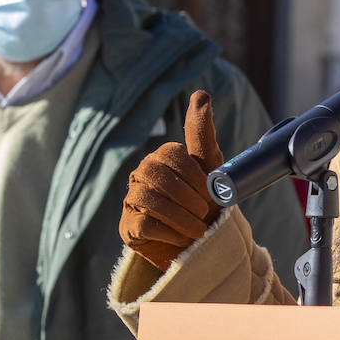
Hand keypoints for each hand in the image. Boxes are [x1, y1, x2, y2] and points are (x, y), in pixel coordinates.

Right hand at [119, 90, 223, 269]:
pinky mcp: (128, 228)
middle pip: (157, 175)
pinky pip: (144, 224)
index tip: (210, 194)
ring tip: (197, 229)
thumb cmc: (206, 202)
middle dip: (186, 196)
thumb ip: (202, 132)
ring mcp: (132, 200)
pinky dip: (169, 232)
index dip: (194, 176)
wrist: (202, 244)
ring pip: (148, 199)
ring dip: (180, 216)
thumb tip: (200, 94)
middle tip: (204, 212)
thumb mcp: (210, 167)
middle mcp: (142, 174)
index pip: (172, 155)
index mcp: (162, 157)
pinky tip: (181, 237)